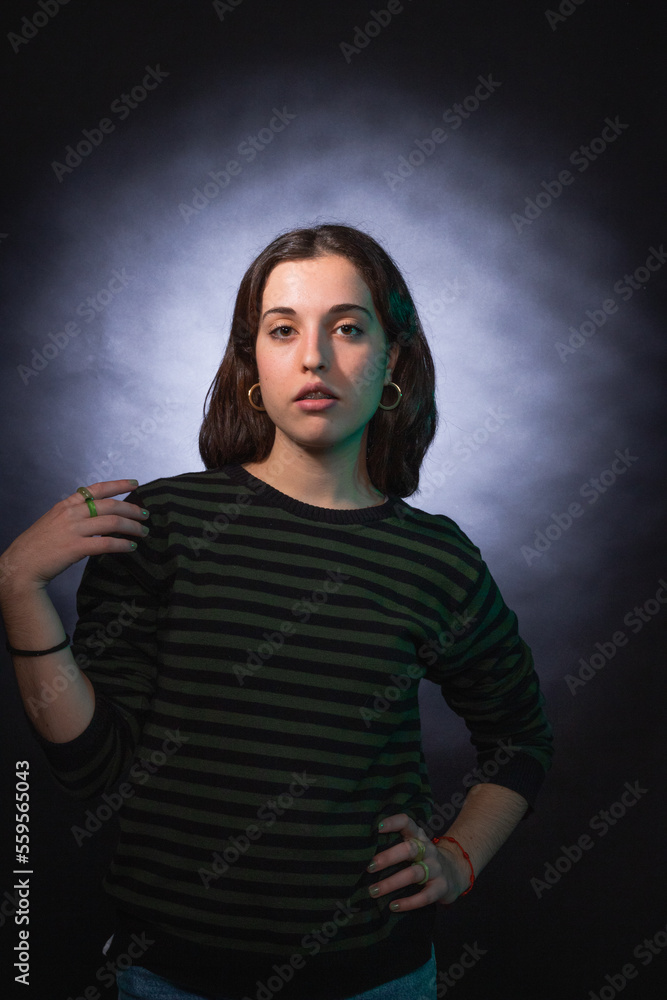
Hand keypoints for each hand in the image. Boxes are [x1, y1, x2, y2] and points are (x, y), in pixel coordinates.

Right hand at [0, 479, 148, 594]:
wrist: (21, 564)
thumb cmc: (38, 545)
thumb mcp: (54, 521)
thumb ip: (74, 515)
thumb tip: (97, 516)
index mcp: (67, 504)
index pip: (97, 488)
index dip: (119, 485)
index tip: (135, 484)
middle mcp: (71, 513)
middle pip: (110, 505)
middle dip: (132, 509)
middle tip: (146, 515)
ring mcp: (73, 529)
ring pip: (112, 522)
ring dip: (132, 527)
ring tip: (144, 532)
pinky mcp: (75, 547)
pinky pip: (106, 543)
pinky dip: (122, 545)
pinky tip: (131, 547)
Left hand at [366, 813, 469, 910]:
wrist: (455, 872)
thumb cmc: (423, 858)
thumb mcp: (414, 846)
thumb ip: (395, 845)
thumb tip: (362, 852)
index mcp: (418, 836)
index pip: (407, 823)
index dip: (394, 823)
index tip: (378, 827)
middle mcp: (428, 849)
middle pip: (409, 849)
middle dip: (388, 858)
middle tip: (369, 867)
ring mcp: (436, 868)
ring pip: (413, 873)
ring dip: (392, 883)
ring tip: (373, 891)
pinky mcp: (441, 887)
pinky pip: (425, 896)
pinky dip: (409, 902)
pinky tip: (393, 906)